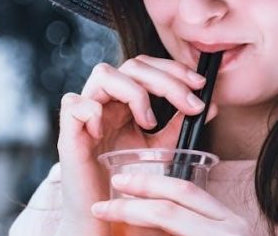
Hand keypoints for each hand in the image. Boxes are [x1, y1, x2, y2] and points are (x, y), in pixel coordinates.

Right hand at [56, 55, 218, 235]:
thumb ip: (179, 124)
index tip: (200, 84)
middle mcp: (105, 99)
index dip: (173, 68)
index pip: (147, 66)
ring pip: (103, 73)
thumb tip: (210, 105)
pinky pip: (73, 104)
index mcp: (124, 99)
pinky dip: (93, 112)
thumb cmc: (125, 178)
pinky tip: (107, 133)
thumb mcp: (159, 148)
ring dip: (134, 93)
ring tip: (147, 123)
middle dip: (166, 80)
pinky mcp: (68, 133)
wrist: (102, 212)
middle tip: (189, 104)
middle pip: (132, 65)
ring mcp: (85, 113)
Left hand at [91, 173, 251, 235]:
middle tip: (101, 205)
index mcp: (228, 221)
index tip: (122, 182)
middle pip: (171, 207)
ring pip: (167, 222)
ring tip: (107, 218)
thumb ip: (189, 227)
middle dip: (131, 203)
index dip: (150, 184)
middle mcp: (228, 231)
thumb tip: (147, 216)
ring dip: (132, 220)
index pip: (185, 192)